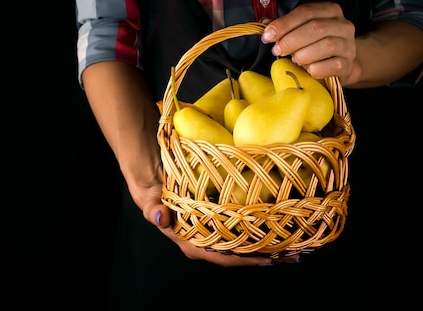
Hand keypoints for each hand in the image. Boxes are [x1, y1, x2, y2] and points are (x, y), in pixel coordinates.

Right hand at [137, 184, 300, 265]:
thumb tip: (162, 218)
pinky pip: (243, 230)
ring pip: (244, 244)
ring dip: (268, 246)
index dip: (246, 258)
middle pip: (240, 255)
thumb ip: (153, 210)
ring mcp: (215, 233)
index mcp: (192, 243)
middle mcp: (206, 242)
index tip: (268, 258)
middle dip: (265, 256)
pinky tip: (279, 227)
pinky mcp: (221, 222)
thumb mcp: (150, 201)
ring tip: (294, 247)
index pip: (222, 256)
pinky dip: (261, 230)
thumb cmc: (153, 196)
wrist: (153, 185)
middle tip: (292, 254)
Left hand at [260, 2, 356, 83]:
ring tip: (294, 60)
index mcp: (330, 11)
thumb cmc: (316, 46)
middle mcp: (343, 26)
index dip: (285, 23)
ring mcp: (348, 45)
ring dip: (304, 54)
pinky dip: (317, 69)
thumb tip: (265, 24)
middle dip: (291, 40)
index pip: (306, 12)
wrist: (340, 65)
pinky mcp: (348, 64)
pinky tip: (308, 70)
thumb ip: (285, 27)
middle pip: (316, 28)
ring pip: (327, 45)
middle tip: (277, 50)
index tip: (268, 35)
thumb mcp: (301, 32)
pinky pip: (334, 65)